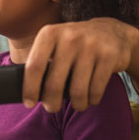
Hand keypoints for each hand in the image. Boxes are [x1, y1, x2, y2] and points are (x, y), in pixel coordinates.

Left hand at [23, 18, 138, 112]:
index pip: (34, 66)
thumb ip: (41, 61)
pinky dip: (92, 99)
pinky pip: (96, 89)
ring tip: (77, 104)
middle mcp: (69, 37)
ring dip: (76, 104)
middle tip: (52, 107)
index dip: (30, 88)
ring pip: (77, 91)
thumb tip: (27, 91)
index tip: (29, 103)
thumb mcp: (55, 43)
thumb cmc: (74, 44)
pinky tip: (90, 98)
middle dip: (51, 102)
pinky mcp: (109, 55)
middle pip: (54, 83)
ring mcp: (90, 45)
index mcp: (50, 33)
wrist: (111, 31)